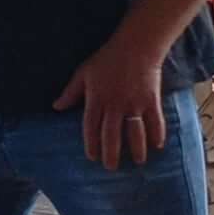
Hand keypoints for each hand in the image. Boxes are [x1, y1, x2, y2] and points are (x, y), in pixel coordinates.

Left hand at [54, 32, 171, 168]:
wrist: (137, 46)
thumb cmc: (108, 59)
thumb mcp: (83, 73)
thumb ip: (71, 92)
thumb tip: (56, 107)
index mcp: (96, 98)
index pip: (91, 127)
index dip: (91, 144)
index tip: (92, 157)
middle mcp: (115, 104)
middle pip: (112, 134)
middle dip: (111, 153)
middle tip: (111, 168)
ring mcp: (134, 103)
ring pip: (134, 132)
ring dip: (136, 149)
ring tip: (138, 162)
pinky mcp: (151, 100)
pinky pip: (155, 121)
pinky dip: (157, 134)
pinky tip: (158, 146)